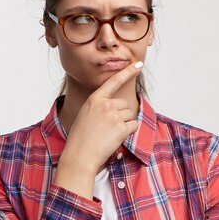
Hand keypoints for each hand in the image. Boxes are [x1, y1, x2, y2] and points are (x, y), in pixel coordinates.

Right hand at [54, 61, 142, 197]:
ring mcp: (114, 116)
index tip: (138, 64)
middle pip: (125, 104)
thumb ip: (100, 106)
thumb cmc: (80, 138)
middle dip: (121, 114)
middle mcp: (105, 104)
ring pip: (130, 114)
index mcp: (95, 99)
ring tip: (109, 133)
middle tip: (108, 127)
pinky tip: (116, 138)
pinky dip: (129, 132)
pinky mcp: (121, 128)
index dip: (128, 72)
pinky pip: (134, 125)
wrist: (80, 155)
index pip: (114, 81)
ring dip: (124, 124)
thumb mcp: (86, 114)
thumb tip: (117, 106)